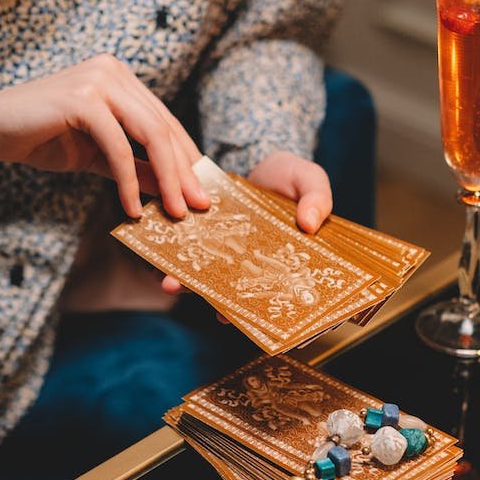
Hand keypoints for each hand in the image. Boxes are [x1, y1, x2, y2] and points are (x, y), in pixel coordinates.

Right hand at [0, 55, 209, 219]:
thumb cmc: (39, 139)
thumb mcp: (97, 156)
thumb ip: (134, 166)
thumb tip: (173, 191)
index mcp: (120, 79)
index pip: (164, 121)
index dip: (186, 158)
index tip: (202, 192)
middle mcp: (113, 72)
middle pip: (163, 127)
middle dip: (184, 172)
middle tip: (199, 207)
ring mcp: (98, 80)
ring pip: (150, 134)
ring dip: (167, 178)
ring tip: (175, 212)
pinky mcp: (82, 98)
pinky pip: (118, 146)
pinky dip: (128, 180)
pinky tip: (131, 208)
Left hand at [161, 150, 332, 296]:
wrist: (260, 160)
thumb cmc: (292, 177)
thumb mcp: (310, 181)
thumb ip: (317, 199)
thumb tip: (310, 224)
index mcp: (285, 260)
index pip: (281, 290)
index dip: (271, 309)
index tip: (268, 318)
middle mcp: (254, 264)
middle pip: (241, 291)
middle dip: (227, 306)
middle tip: (217, 313)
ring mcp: (229, 254)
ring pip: (210, 275)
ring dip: (191, 284)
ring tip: (173, 285)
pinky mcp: (207, 237)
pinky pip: (192, 251)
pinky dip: (177, 255)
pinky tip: (162, 257)